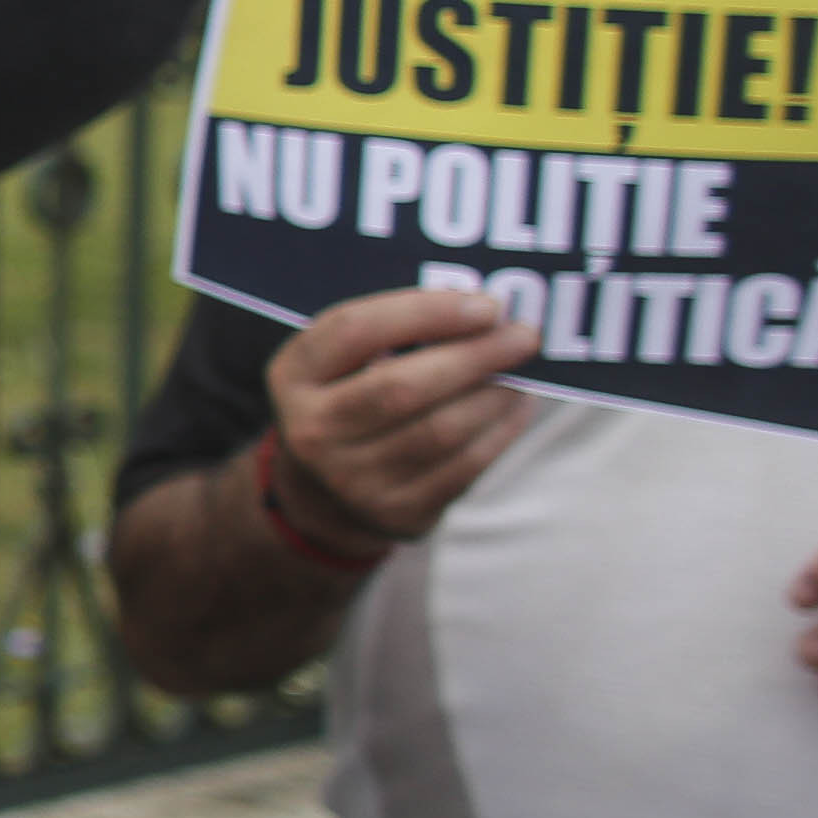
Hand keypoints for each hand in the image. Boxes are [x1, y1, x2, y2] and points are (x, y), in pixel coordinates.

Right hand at [268, 286, 539, 546]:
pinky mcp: (396, 512)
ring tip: (522, 372)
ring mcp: (351, 479)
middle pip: (401, 387)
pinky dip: (500, 433)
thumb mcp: (341, 360)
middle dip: (474, 356)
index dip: (426, 313)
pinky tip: (516, 408)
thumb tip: (486, 312)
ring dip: (494, 396)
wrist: (324, 494)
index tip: (486, 305)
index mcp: (294, 375)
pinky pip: (462, 469)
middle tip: (523, 335)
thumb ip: (394, 329)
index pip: (355, 331)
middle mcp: (313, 430)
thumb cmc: (349, 399)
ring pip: (440, 431)